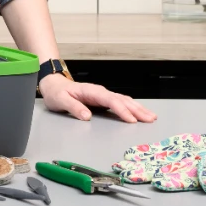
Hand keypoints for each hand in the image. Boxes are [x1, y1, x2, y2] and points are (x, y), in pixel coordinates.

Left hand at [39, 77, 156, 123]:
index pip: (110, 100)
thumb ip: (73, 107)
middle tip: (150, 118)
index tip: (131, 120)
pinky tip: (139, 113)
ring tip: (151, 116)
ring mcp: (102, 95)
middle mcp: (100, 92)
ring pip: (124, 101)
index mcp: (91, 91)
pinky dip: (131, 108)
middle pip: (122, 100)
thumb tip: (87, 116)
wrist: (54, 85)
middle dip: (137, 109)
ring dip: (138, 108)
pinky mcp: (103, 100)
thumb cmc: (57, 93)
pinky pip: (120, 103)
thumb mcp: (61, 100)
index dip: (122, 110)